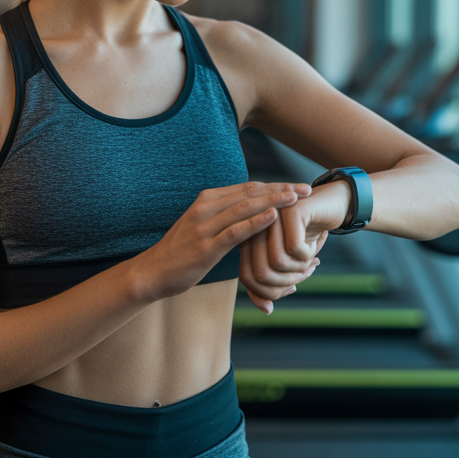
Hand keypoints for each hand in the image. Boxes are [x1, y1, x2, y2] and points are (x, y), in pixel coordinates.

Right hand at [134, 181, 311, 300]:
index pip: (248, 188)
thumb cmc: (182, 251)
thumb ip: (224, 215)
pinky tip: (273, 217)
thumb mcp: (203, 226)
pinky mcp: (205, 247)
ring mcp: (205, 226)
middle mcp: (206, 208)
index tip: (297, 186)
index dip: (275, 185)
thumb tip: (251, 210)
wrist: (153, 272)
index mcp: (207, 200)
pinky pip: (234, 231)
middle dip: (281, 190)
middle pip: (250, 193)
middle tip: (306, 188)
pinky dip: (255, 222)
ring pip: (245, 208)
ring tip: (296, 198)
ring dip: (273, 201)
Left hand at [239, 180, 352, 312]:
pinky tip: (313, 248)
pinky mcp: (288, 210)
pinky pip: (294, 248)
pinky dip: (307, 256)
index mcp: (248, 238)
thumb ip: (272, 285)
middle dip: (287, 284)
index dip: (270, 292)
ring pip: (276, 262)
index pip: (248, 278)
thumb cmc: (307, 236)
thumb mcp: (289, 264)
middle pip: (260, 274)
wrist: (331, 203)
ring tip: (310, 261)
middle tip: (305, 273)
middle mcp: (254, 226)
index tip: (292, 287)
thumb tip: (266, 310)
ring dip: (299, 270)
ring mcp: (269, 215)